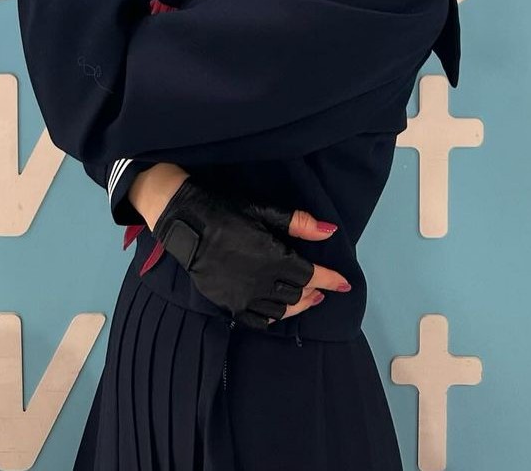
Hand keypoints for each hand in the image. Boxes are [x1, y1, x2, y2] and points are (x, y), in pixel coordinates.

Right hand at [151, 176, 352, 330]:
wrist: (185, 222)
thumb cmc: (226, 210)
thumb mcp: (263, 210)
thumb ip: (299, 224)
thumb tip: (329, 232)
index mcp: (274, 258)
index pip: (312, 275)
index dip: (331, 280)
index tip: (345, 283)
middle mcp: (262, 283)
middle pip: (298, 294)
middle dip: (314, 291)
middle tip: (322, 288)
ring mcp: (244, 297)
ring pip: (281, 310)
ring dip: (297, 304)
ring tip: (305, 298)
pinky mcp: (228, 304)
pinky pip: (257, 320)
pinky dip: (272, 317)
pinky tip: (277, 309)